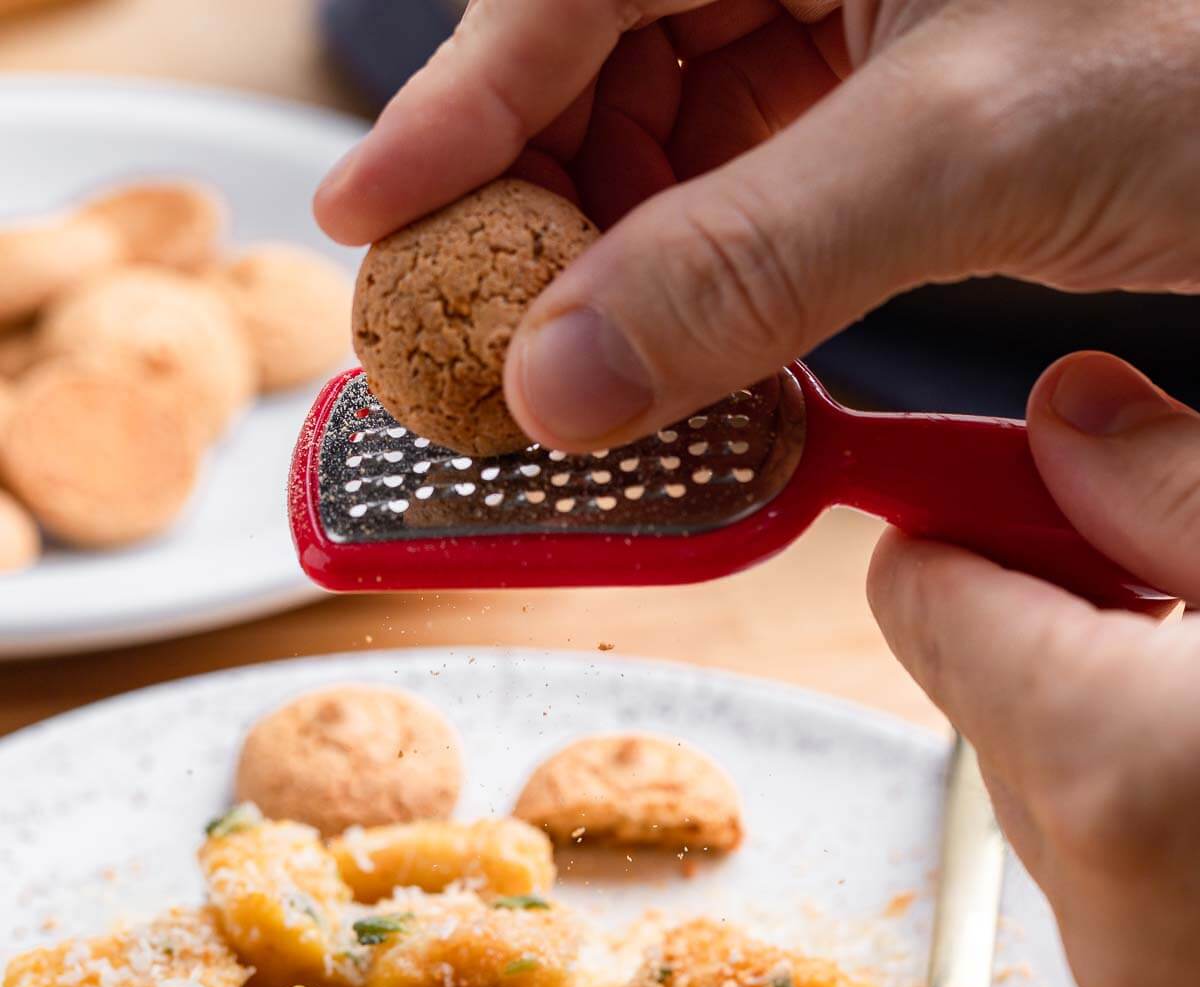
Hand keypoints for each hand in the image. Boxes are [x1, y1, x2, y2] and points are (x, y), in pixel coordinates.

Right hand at [316, 0, 1199, 450]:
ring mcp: (841, 16)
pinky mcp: (878, 100)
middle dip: (544, 205)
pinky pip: (746, 186)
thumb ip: (752, 261)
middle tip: (492, 333)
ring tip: (592, 362)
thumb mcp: (972, 144)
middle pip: (599, 60)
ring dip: (623, 258)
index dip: (455, 105)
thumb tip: (559, 379)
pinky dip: (709, 274)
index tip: (363, 218)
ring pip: (667, 134)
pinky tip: (695, 341)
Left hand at [868, 350, 1199, 986]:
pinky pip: (1135, 902)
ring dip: (1133, 740)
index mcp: (1122, 769)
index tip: (1024, 494)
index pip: (921, 600)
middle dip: (1067, 634)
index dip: (966, 524)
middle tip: (1184, 598)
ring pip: (1063, 807)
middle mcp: (1107, 915)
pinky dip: (1177, 838)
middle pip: (986, 704)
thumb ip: (1185, 489)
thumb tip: (1069, 417)